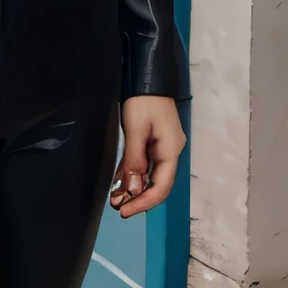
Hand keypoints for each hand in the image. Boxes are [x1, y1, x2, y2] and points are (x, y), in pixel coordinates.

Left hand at [110, 96, 185, 218]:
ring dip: (133, 188)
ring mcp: (162, 147)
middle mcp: (170, 152)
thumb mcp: (136, 129)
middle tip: (117, 207)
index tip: (125, 211)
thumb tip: (134, 189)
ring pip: (149, 175)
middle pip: (157, 183)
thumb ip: (135, 159)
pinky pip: (144, 163)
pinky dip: (132, 174)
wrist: (148, 77)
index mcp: (171, 151)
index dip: (144, 202)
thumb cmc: (143, 101)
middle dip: (137, 197)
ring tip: (116, 199)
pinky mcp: (153, 141)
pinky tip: (119, 183)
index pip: (161, 186)